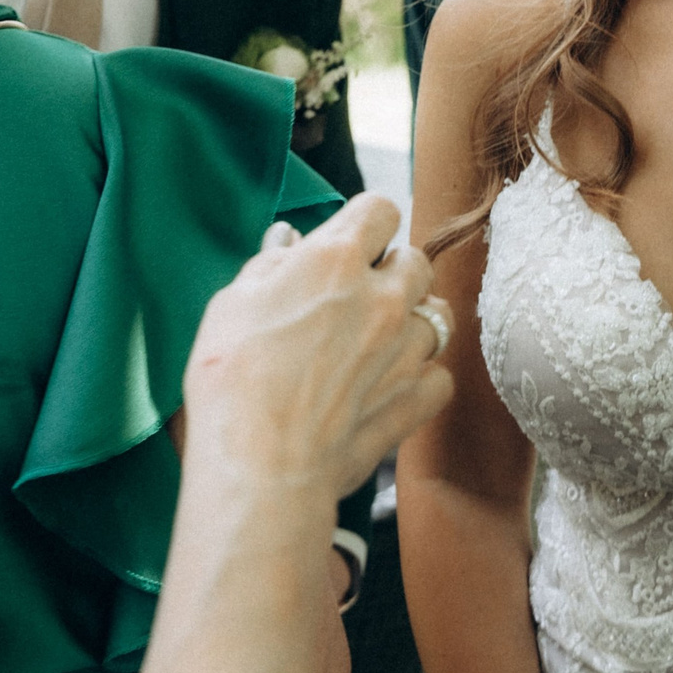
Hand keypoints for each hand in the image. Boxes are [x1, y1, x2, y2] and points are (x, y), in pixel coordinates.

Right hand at [183, 196, 453, 508]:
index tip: (351, 242)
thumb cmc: (233, 379)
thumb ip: (269, 266)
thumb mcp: (232, 305)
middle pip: (417, 261)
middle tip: (360, 297)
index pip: (380, 209)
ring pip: (439, 316)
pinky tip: (391, 386)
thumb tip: (287, 241)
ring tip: (380, 343)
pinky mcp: (415, 399)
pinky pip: (439, 377)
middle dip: (393, 271)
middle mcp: (384, 297)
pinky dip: (421, 379)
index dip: (366, 222)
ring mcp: (407, 350)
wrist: (261, 463)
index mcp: (336, 261)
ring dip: (414, 322)